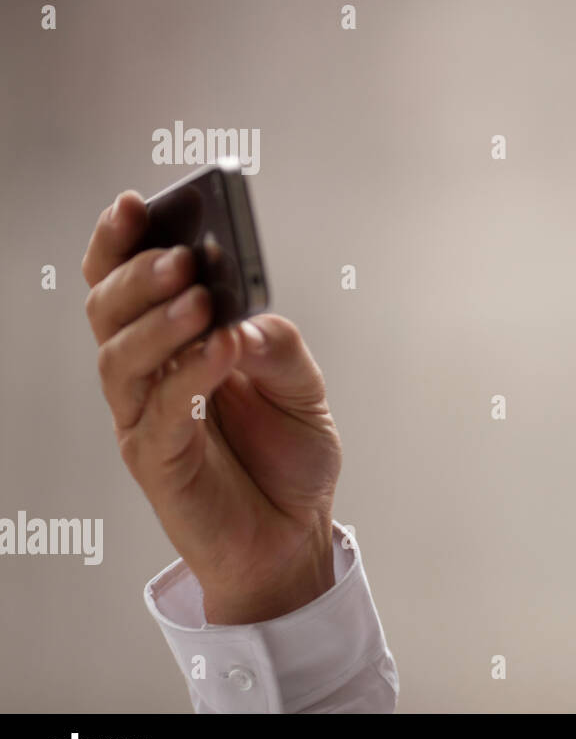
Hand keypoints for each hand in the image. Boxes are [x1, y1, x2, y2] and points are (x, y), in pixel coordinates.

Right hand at [83, 190, 342, 623]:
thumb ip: (276, 343)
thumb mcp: (304, 386)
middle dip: (136, 275)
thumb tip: (242, 315)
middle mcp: (150, 376)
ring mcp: (146, 418)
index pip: (127, 283)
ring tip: (198, 298)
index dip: (120, 242)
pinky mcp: (157, 462)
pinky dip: (188, 376)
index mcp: (175, 344)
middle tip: (178, 255)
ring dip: (157, 322)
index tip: (134, 203)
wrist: (296, 535)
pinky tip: (221, 351)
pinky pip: (159, 413)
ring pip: (119, 358)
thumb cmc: (289, 456)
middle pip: (109, 312)